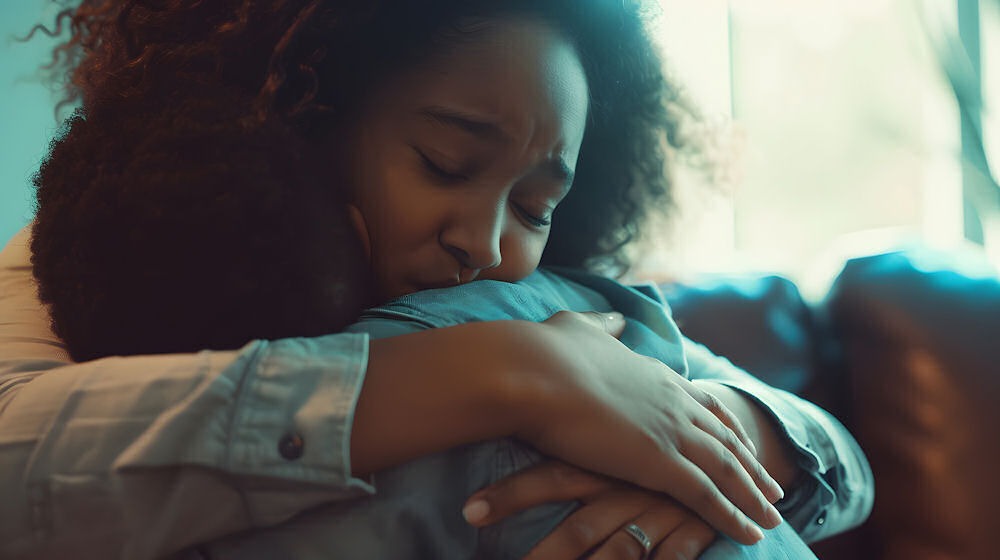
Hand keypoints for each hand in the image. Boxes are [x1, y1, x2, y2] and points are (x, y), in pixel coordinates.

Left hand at [463, 460, 718, 558]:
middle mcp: (626, 488)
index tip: (470, 512)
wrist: (726, 443)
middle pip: (580, 528)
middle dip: (542, 555)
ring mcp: (658, 514)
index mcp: (603, 461)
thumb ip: (567, 440)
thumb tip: (501, 413)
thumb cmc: (652, 443)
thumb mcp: (612, 435)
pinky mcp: (690, 533)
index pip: (550, 477)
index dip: (510, 494)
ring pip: (619, 553)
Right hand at [512, 311, 783, 544]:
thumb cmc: (545, 353)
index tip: (743, 438)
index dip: (726, 424)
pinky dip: (734, 517)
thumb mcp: (580, 328)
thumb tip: (618, 318)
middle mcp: (672, 401)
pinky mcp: (660, 462)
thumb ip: (604, 326)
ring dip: (754, 495)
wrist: (532, 371)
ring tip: (774, 514)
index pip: (702, 402)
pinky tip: (753, 533)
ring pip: (727, 469)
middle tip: (774, 484)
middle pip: (725, 438)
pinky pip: (708, 496)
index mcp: (654, 374)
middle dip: (752, 462)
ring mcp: (671, 431)